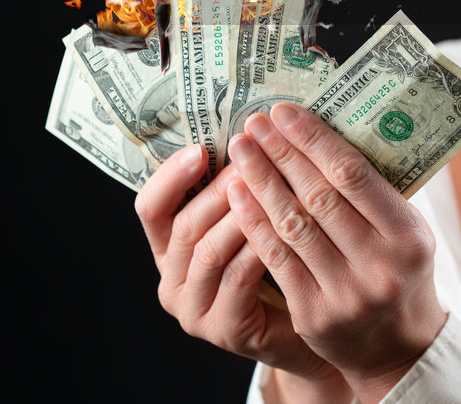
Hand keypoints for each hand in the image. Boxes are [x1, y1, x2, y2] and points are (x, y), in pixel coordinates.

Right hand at [133, 144, 348, 393]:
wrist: (310, 325)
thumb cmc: (281, 262)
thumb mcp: (249, 220)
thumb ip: (236, 188)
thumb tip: (248, 130)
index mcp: (169, 250)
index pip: (150, 209)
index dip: (170, 177)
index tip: (200, 148)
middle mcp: (172, 281)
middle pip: (183, 226)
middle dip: (217, 188)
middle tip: (249, 158)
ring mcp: (194, 311)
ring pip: (209, 251)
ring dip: (239, 214)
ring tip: (264, 183)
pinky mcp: (224, 330)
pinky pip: (238, 278)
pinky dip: (258, 246)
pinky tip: (281, 224)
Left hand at [226, 103, 448, 402]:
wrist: (396, 348)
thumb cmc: (399, 271)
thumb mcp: (407, 230)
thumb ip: (374, 193)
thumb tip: (323, 132)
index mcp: (409, 235)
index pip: (353, 175)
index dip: (314, 140)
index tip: (284, 112)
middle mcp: (380, 265)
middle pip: (320, 196)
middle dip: (282, 154)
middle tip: (254, 123)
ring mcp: (346, 293)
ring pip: (293, 224)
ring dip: (261, 181)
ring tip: (241, 150)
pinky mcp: (315, 314)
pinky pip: (277, 258)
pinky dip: (255, 222)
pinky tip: (238, 195)